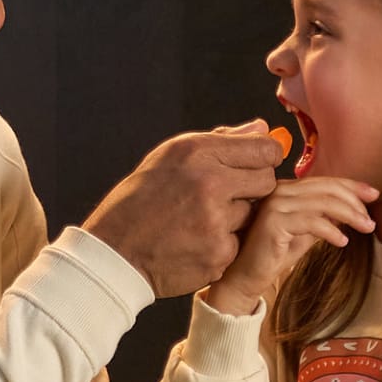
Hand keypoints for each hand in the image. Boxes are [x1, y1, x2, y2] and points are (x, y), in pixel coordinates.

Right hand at [84, 122, 282, 299]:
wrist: (115, 252)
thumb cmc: (140, 201)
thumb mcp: (170, 157)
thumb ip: (221, 141)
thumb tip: (261, 127)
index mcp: (197, 153)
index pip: (263, 149)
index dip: (263, 157)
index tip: (255, 166)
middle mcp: (209, 183)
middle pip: (266, 181)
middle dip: (252, 188)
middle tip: (226, 197)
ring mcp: (216, 222)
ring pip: (254, 215)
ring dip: (236, 218)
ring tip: (202, 221)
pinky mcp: (218, 254)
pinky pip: (240, 243)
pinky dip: (224, 244)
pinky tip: (198, 243)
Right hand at [204, 174, 375, 316]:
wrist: (245, 278)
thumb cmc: (272, 256)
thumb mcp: (305, 234)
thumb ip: (324, 218)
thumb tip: (352, 209)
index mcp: (286, 189)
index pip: (325, 181)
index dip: (352, 185)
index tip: (373, 194)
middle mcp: (279, 191)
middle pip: (326, 189)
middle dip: (355, 202)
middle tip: (371, 219)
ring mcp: (275, 205)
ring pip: (322, 203)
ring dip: (349, 216)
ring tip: (365, 229)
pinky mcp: (273, 222)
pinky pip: (311, 222)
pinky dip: (331, 231)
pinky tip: (343, 241)